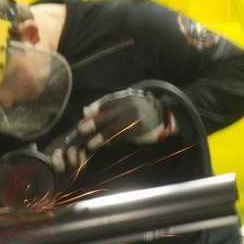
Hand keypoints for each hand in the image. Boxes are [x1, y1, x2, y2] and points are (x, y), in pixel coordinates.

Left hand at [49, 88, 175, 172]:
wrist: (162, 111)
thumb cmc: (136, 107)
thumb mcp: (122, 101)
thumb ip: (103, 105)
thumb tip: (85, 111)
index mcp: (124, 98)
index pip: (107, 103)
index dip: (95, 110)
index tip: (84, 117)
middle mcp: (129, 106)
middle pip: (109, 115)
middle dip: (94, 123)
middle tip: (81, 129)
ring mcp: (135, 118)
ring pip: (115, 128)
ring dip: (101, 137)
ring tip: (90, 144)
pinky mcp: (140, 129)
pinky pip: (123, 136)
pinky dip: (112, 141)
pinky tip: (104, 145)